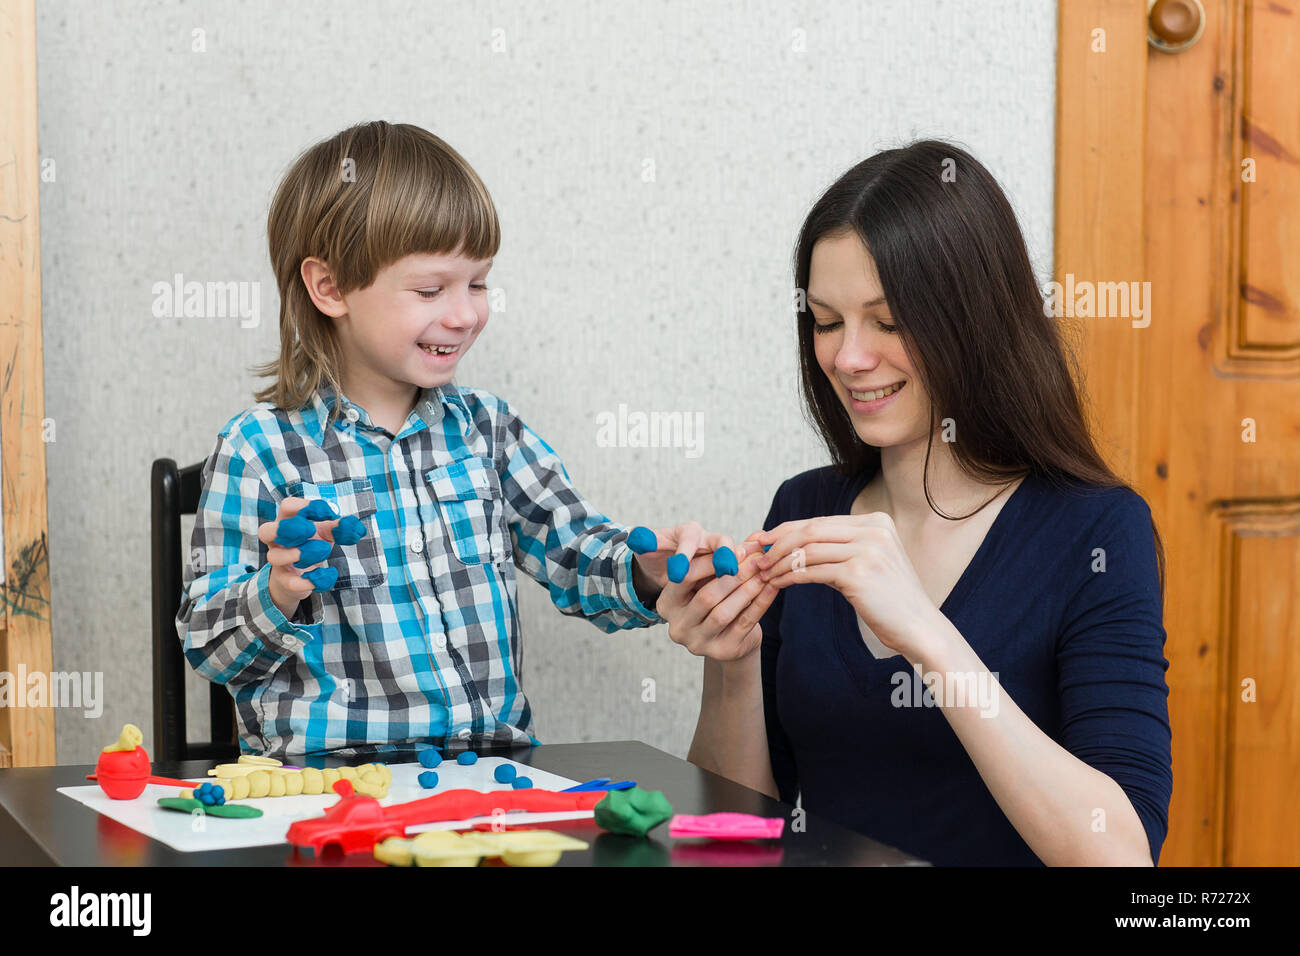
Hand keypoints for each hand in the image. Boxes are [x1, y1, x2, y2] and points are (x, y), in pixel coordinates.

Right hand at [256, 497, 339, 618]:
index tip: (329, 513)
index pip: (287, 506)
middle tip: (310, 530)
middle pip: (265, 530)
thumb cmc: (313, 544)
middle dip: (288, 529)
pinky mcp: (285, 581)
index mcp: (288, 521)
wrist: (302, 576)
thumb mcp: (327, 532)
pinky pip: (292, 583)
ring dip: (300, 554)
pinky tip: (328, 574)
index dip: (305, 506)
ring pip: (275, 557)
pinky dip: (312, 580)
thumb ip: (340, 527)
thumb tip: (357, 528)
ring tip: (323, 551)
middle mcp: (277, 541)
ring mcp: (278, 561)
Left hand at [629, 521, 738, 595]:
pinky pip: (741, 571)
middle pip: (722, 543)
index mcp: (689, 532)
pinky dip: (746, 580)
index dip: (685, 554)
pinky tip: (750, 594)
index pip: (690, 538)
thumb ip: (643, 541)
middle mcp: (709, 540)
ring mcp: (722, 554)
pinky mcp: (729, 568)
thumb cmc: (655, 553)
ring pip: (736, 556)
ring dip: (740, 568)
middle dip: (725, 557)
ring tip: (742, 584)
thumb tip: (636, 537)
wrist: (666, 566)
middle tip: (726, 571)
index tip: (677, 573)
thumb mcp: (646, 547)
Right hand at [657, 543, 776, 661]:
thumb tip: (756, 538)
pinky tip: (770, 587)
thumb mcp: (711, 579)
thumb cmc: (718, 600)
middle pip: (706, 596)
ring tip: (764, 572)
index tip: (737, 548)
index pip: (684, 578)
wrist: (730, 637)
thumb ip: (722, 559)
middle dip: (734, 575)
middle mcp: (677, 627)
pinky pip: (744, 623)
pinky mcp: (721, 652)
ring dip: (748, 589)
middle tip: (757, 559)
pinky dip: (760, 603)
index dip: (711, 562)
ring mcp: (697, 643)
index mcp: (666, 605)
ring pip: (725, 612)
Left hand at [749, 513, 940, 660]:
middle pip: (811, 530)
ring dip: (780, 562)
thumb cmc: (890, 599)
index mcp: (876, 521)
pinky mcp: (858, 574)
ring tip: (763, 572)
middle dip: (778, 541)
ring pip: (808, 550)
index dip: (787, 529)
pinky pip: (812, 571)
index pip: (820, 521)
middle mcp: (873, 530)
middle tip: (755, 553)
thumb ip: (842, 547)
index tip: (762, 538)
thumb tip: (794, 542)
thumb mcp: (870, 562)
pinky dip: (789, 577)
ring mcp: (868, 551)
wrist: (919, 627)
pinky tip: (777, 583)